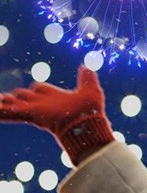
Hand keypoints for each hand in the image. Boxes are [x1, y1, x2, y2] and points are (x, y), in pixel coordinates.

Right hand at [0, 66, 114, 164]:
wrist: (87, 125)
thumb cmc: (90, 112)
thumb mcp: (90, 92)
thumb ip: (87, 79)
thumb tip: (87, 67)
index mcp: (55, 98)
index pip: (40, 89)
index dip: (37, 88)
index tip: (35, 88)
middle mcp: (43, 104)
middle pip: (23, 96)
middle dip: (15, 96)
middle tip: (4, 97)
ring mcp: (35, 110)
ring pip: (13, 103)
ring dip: (4, 103)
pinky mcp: (30, 114)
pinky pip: (8, 112)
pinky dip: (1, 112)